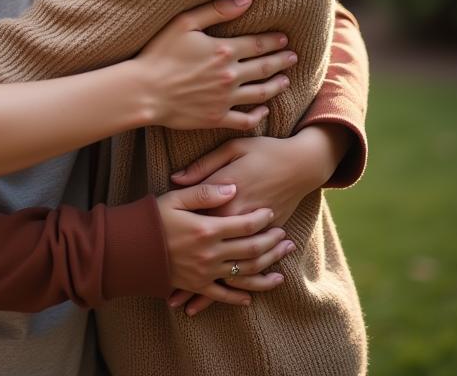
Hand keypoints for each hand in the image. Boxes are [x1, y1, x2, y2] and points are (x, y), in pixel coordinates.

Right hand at [138, 0, 296, 131]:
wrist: (145, 91)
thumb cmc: (159, 54)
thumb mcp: (184, 23)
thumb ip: (216, 10)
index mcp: (224, 50)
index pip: (257, 44)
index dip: (273, 41)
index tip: (284, 39)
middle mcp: (230, 75)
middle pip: (264, 67)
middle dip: (281, 61)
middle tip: (293, 58)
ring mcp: (225, 99)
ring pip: (261, 93)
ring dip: (276, 86)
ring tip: (286, 81)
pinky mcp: (217, 117)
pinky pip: (245, 120)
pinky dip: (258, 116)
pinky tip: (264, 112)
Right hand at [156, 183, 295, 305]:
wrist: (129, 247)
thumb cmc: (151, 217)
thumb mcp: (176, 197)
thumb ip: (205, 191)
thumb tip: (232, 187)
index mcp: (207, 228)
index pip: (244, 224)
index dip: (261, 219)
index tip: (271, 213)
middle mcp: (210, 253)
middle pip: (251, 249)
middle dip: (271, 243)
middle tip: (285, 237)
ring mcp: (205, 271)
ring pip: (244, 272)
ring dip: (266, 269)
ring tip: (282, 265)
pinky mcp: (196, 285)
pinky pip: (223, 295)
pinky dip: (239, 296)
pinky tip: (251, 296)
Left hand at [165, 126, 347, 314]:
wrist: (302, 163)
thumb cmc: (264, 152)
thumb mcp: (231, 150)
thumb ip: (204, 168)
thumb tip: (177, 178)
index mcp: (227, 201)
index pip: (198, 226)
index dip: (177, 244)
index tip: (155, 262)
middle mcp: (241, 223)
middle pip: (213, 254)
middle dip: (189, 277)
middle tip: (168, 296)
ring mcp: (258, 235)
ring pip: (234, 270)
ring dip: (213, 291)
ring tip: (188, 306)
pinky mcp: (270, 240)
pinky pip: (259, 268)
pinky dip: (248, 288)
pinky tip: (238, 301)